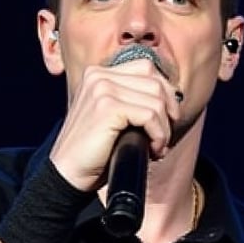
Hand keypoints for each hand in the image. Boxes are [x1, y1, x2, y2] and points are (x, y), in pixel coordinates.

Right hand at [48, 55, 181, 191]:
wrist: (69, 174)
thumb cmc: (95, 151)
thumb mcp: (115, 117)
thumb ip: (133, 100)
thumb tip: (174, 98)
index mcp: (99, 74)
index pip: (147, 68)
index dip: (165, 95)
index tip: (166, 121)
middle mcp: (99, 75)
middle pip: (156, 82)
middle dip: (169, 113)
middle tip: (163, 138)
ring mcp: (102, 89)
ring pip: (157, 100)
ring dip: (165, 129)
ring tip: (156, 148)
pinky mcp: (107, 107)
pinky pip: (151, 115)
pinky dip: (159, 136)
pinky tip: (152, 151)